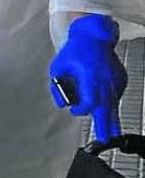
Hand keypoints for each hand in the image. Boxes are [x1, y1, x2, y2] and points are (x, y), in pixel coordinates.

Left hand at [49, 14, 126, 142]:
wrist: (93, 36)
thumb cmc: (75, 51)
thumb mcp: (57, 67)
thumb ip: (56, 88)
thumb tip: (62, 104)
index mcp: (90, 76)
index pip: (89, 101)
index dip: (81, 109)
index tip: (74, 110)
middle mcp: (106, 80)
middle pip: (106, 108)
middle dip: (106, 126)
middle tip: (106, 140)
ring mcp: (116, 80)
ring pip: (113, 105)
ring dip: (111, 119)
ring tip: (111, 135)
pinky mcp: (121, 80)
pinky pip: (114, 96)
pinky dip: (109, 103)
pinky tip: (103, 103)